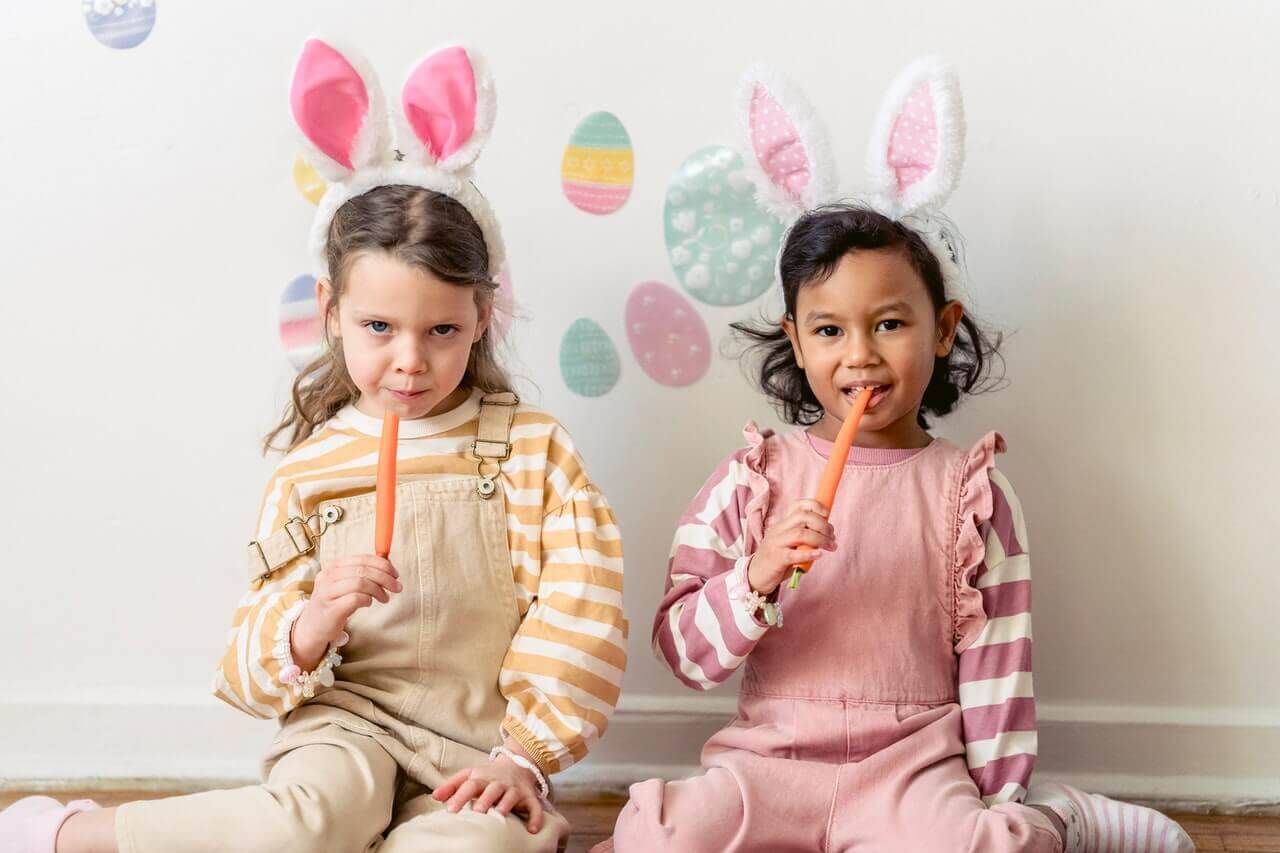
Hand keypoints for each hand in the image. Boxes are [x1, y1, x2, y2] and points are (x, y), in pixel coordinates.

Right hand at [291, 554, 400, 669]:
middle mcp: (328, 576)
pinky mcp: (331, 609)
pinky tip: (369, 603)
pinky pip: (355, 599)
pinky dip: (367, 600)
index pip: (363, 559)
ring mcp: (327, 592)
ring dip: (378, 590)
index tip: (395, 574)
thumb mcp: (345, 584)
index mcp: (334, 566)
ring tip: (385, 598)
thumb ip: (362, 575)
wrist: (312, 627)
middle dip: (385, 578)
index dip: (383, 564)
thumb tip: (388, 568)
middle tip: (397, 587)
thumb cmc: (334, 604)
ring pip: (360, 582)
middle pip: (363, 570)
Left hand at [432, 753, 544, 833]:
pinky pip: (535, 806)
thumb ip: (452, 785)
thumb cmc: (487, 776)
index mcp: (482, 778)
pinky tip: (533, 829)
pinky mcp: (529, 797)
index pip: (470, 785)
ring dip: (507, 804)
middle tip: (477, 811)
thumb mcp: (469, 775)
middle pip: (492, 789)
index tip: (450, 810)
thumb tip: (434, 796)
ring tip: (501, 815)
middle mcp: (499, 783)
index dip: (460, 796)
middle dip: (485, 799)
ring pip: (511, 795)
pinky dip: (536, 817)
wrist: (517, 764)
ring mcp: (515, 789)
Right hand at [746, 499, 836, 594]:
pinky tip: (819, 554)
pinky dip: (809, 553)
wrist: (755, 577)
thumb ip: (803, 537)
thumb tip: (827, 534)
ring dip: (821, 539)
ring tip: (831, 546)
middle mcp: (778, 530)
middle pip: (802, 516)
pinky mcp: (776, 559)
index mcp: (782, 524)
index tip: (827, 514)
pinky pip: (794, 554)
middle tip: (832, 535)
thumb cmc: (776, 561)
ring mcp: (776, 544)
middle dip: (822, 524)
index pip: (797, 505)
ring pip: (800, 534)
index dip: (814, 505)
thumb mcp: (788, 544)